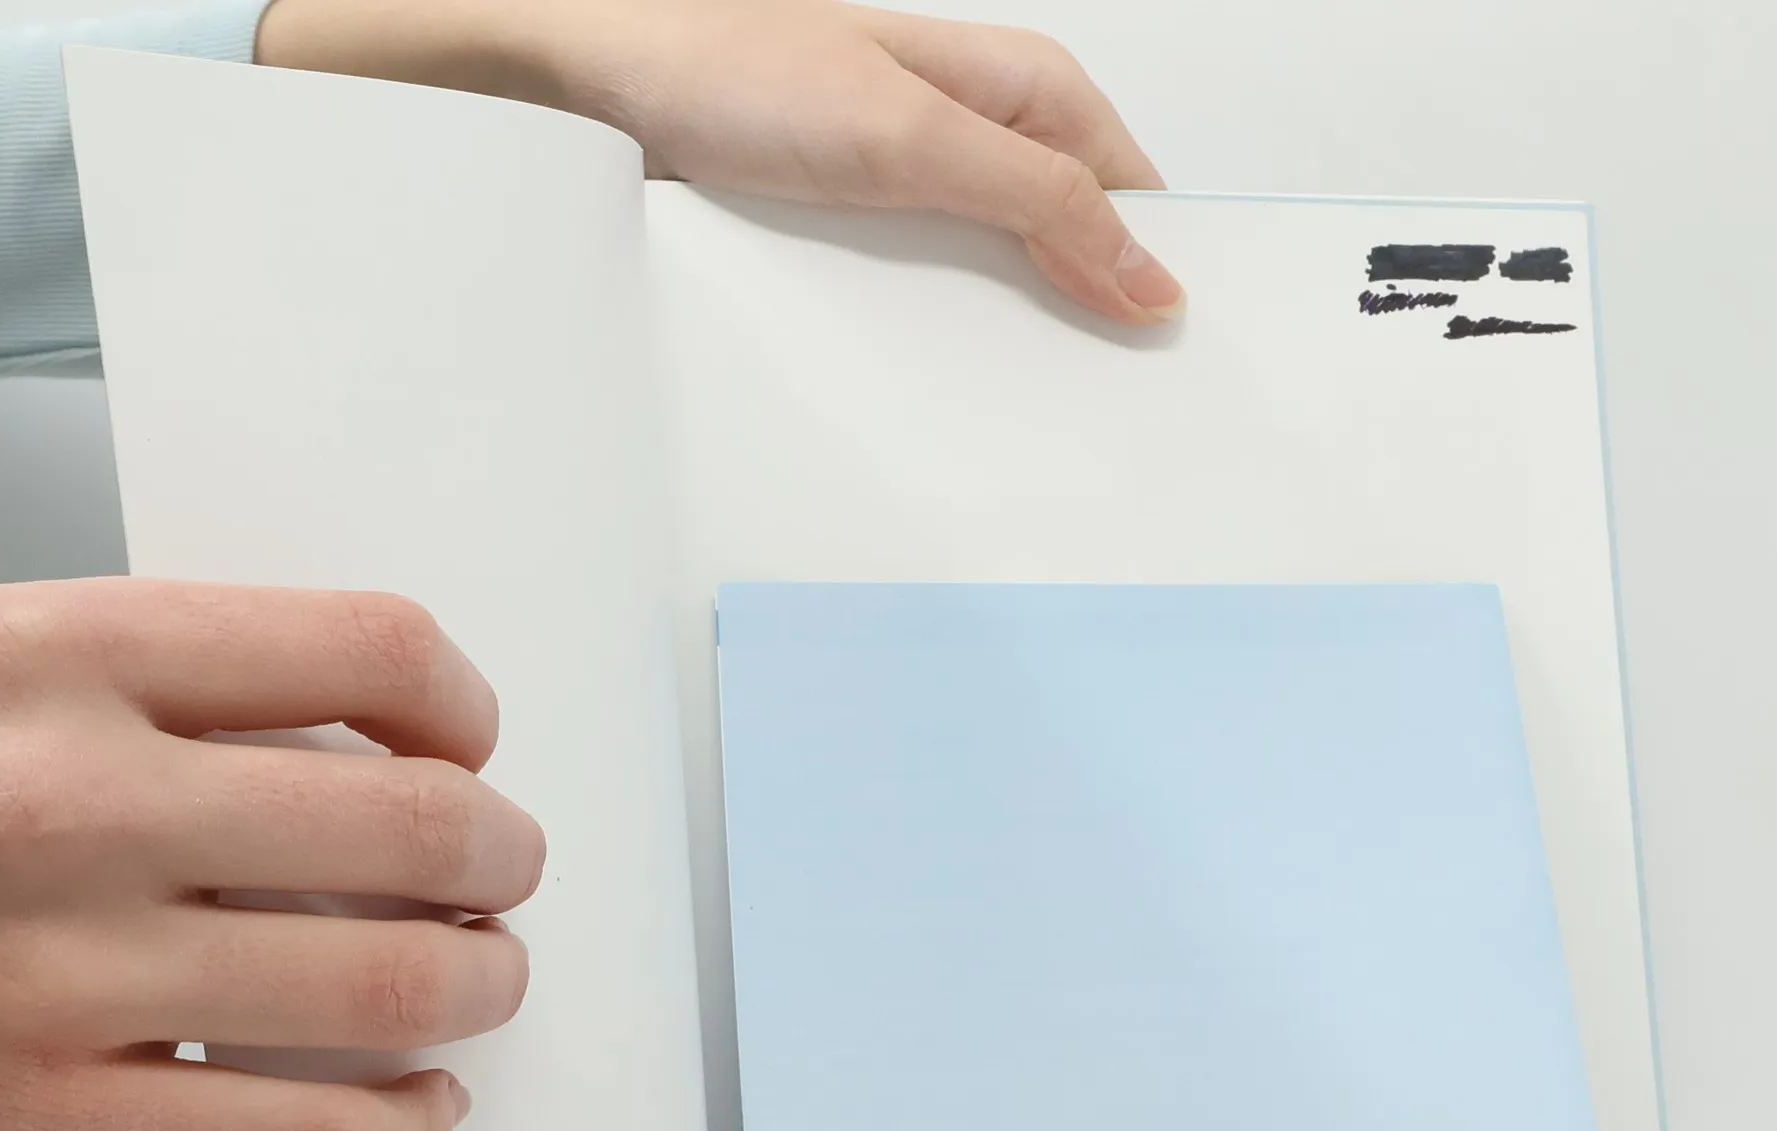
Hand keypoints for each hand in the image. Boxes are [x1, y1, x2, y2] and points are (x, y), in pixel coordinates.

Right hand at [0, 579, 543, 1130]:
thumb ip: (157, 696)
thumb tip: (378, 742)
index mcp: (47, 659)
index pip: (363, 646)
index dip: (460, 699)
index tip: (468, 741)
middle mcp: (61, 806)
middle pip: (414, 822)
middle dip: (501, 854)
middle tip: (504, 871)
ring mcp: (54, 976)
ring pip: (386, 985)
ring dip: (480, 986)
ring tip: (481, 980)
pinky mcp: (42, 1127)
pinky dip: (404, 1130)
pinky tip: (421, 1107)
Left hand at [255, 0, 1184, 325]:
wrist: (599, 88)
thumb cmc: (734, 72)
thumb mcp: (915, 139)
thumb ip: (1041, 202)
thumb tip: (1149, 274)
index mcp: (1021, 87)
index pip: (1134, 192)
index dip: (1160, 270)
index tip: (1177, 354)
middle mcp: (978, 130)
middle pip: (1077, 240)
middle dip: (1093, 317)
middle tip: (1109, 408)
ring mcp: (919, 181)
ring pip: (1005, 276)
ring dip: (1014, 340)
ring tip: (1029, 412)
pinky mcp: (863, 227)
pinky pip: (931, 296)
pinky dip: (944, 341)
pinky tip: (941, 389)